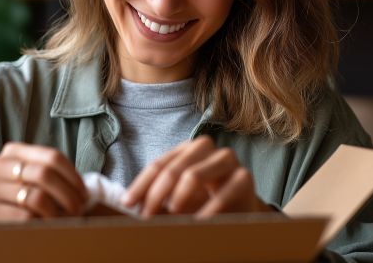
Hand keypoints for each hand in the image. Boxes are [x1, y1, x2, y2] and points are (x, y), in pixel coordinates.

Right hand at [0, 142, 87, 222]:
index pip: (52, 157)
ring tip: (64, 221)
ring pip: (36, 197)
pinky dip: (39, 225)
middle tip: (78, 209)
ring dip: (57, 212)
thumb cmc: (22, 202)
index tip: (84, 193)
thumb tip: (81, 189)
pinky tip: (45, 229)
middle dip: (67, 194)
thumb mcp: (34, 182)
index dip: (73, 176)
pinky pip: (23, 217)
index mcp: (12, 152)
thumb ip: (49, 172)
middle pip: (44, 174)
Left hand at [121, 136, 270, 217]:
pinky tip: (197, 225)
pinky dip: (205, 213)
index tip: (127, 204)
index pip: (158, 165)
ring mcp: (227, 160)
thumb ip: (158, 195)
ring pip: (194, 175)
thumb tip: (128, 204)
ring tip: (172, 219)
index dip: (141, 185)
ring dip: (177, 200)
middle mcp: (206, 148)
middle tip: (147, 217)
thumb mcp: (178, 195)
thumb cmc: (204, 201)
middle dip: (155, 195)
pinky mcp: (244, 178)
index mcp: (187, 149)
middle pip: (173, 169)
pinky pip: (221, 195)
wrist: (241, 208)